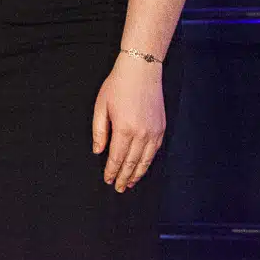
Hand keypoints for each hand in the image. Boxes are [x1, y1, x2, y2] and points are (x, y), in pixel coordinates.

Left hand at [92, 54, 165, 192]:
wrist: (141, 71)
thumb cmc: (117, 86)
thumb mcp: (101, 106)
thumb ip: (100, 131)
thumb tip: (98, 151)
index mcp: (124, 129)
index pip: (117, 157)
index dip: (111, 171)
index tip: (107, 180)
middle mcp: (141, 134)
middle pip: (132, 162)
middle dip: (124, 177)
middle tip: (118, 188)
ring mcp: (154, 132)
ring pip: (146, 160)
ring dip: (137, 173)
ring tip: (129, 183)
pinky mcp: (161, 128)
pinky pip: (155, 151)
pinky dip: (148, 162)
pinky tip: (143, 167)